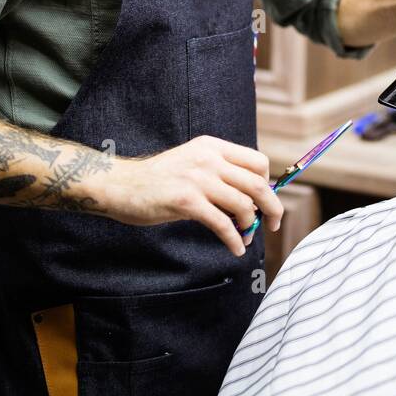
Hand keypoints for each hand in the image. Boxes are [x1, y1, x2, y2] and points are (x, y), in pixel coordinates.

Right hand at [101, 136, 281, 257]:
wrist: (121, 185)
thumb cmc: (159, 180)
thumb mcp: (193, 164)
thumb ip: (219, 173)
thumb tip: (252, 198)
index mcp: (213, 146)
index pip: (257, 162)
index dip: (268, 183)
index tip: (266, 201)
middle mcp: (208, 158)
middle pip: (257, 183)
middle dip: (272, 207)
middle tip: (273, 224)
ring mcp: (197, 178)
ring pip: (243, 204)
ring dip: (251, 226)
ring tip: (246, 239)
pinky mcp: (186, 201)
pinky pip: (222, 223)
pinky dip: (234, 239)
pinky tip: (235, 248)